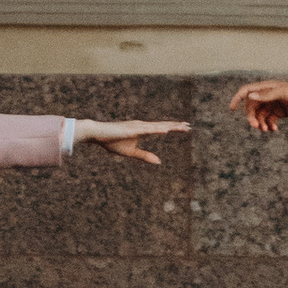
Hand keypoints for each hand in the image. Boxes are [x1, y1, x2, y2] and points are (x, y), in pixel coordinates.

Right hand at [75, 120, 191, 170]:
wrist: (98, 134)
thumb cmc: (112, 142)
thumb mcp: (131, 153)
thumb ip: (145, 156)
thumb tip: (159, 162)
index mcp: (143, 131)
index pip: (161, 129)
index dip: (173, 128)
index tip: (185, 128)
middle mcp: (142, 126)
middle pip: (163, 125)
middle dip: (177, 125)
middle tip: (190, 126)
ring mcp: (138, 126)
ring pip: (158, 126)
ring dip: (170, 126)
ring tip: (183, 127)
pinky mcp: (132, 129)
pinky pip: (147, 130)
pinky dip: (157, 130)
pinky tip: (166, 130)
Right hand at [228, 80, 287, 135]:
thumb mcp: (284, 94)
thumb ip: (267, 95)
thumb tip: (250, 96)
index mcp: (269, 87)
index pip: (247, 90)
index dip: (237, 98)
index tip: (231, 109)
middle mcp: (270, 94)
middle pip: (252, 106)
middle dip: (252, 116)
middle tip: (257, 126)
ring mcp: (276, 103)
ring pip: (261, 114)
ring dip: (261, 123)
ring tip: (266, 130)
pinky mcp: (282, 112)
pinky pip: (270, 120)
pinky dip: (269, 125)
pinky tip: (274, 130)